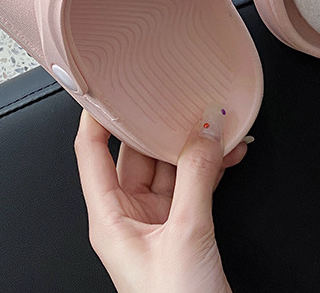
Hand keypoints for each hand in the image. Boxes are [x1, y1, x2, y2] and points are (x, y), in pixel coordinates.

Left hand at [74, 103, 248, 292]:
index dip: (98, 116)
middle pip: (135, 154)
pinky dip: (210, 168)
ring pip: (169, 168)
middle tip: (179, 98)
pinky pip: (193, 186)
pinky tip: (227, 152)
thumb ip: (196, 177)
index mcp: (109, 219)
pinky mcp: (182, 231)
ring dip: (191, 146)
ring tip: (212, 122)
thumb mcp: (186, 234)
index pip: (92, 151)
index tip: (109, 86)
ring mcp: (156, 224)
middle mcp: (128, 218)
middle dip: (158, 125)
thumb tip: (206, 131)